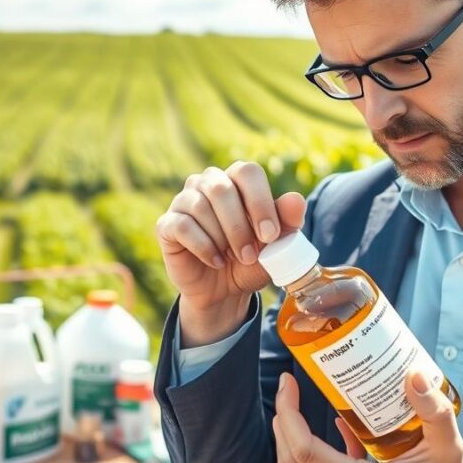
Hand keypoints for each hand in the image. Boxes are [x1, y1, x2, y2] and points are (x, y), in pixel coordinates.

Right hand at [156, 161, 305, 346]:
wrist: (223, 290)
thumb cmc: (249, 260)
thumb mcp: (274, 246)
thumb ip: (286, 222)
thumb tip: (296, 200)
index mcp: (235, 180)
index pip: (247, 172)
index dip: (260, 201)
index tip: (270, 235)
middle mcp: (206, 183)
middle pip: (220, 188)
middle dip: (239, 225)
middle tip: (250, 255)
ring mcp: (183, 201)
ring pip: (200, 207)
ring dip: (222, 238)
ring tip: (231, 259)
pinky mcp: (166, 224)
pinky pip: (182, 226)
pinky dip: (203, 246)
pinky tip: (215, 261)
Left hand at [272, 370, 462, 462]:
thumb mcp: (448, 444)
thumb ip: (433, 408)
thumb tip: (414, 376)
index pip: (305, 450)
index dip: (289, 413)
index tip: (288, 384)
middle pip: (291, 460)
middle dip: (283, 420)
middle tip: (287, 389)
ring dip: (284, 440)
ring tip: (291, 408)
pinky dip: (297, 459)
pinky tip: (316, 435)